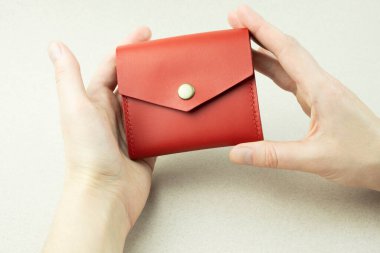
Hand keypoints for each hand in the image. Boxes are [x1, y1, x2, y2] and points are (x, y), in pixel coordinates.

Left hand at [43, 27, 153, 252]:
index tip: (145, 37)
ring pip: (147, 103)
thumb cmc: (89, 155)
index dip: (127, 49)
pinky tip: (176, 110)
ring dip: (159, 91)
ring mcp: (129, 131)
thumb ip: (68, 77)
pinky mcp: (145, 146)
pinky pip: (158, 126)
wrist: (107, 194)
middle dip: (147, 67)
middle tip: (165, 56)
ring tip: (175, 79)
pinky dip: (167, 116)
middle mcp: (112, 114)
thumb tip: (56, 47)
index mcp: (95, 102)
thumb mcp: (77, 109)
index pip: (112, 68)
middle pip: (132, 83)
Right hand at [228, 6, 379, 190]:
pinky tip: (263, 69)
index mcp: (321, 90)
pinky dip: (274, 68)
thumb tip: (240, 152)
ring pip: (288, 63)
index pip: (286, 51)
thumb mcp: (314, 158)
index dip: (261, 30)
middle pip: (285, 50)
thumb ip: (273, 155)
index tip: (242, 15)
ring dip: (264, 50)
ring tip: (243, 44)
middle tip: (236, 22)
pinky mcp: (319, 100)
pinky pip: (292, 77)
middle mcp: (321, 85)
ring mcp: (321, 91)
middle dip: (259, 32)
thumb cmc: (364, 155)